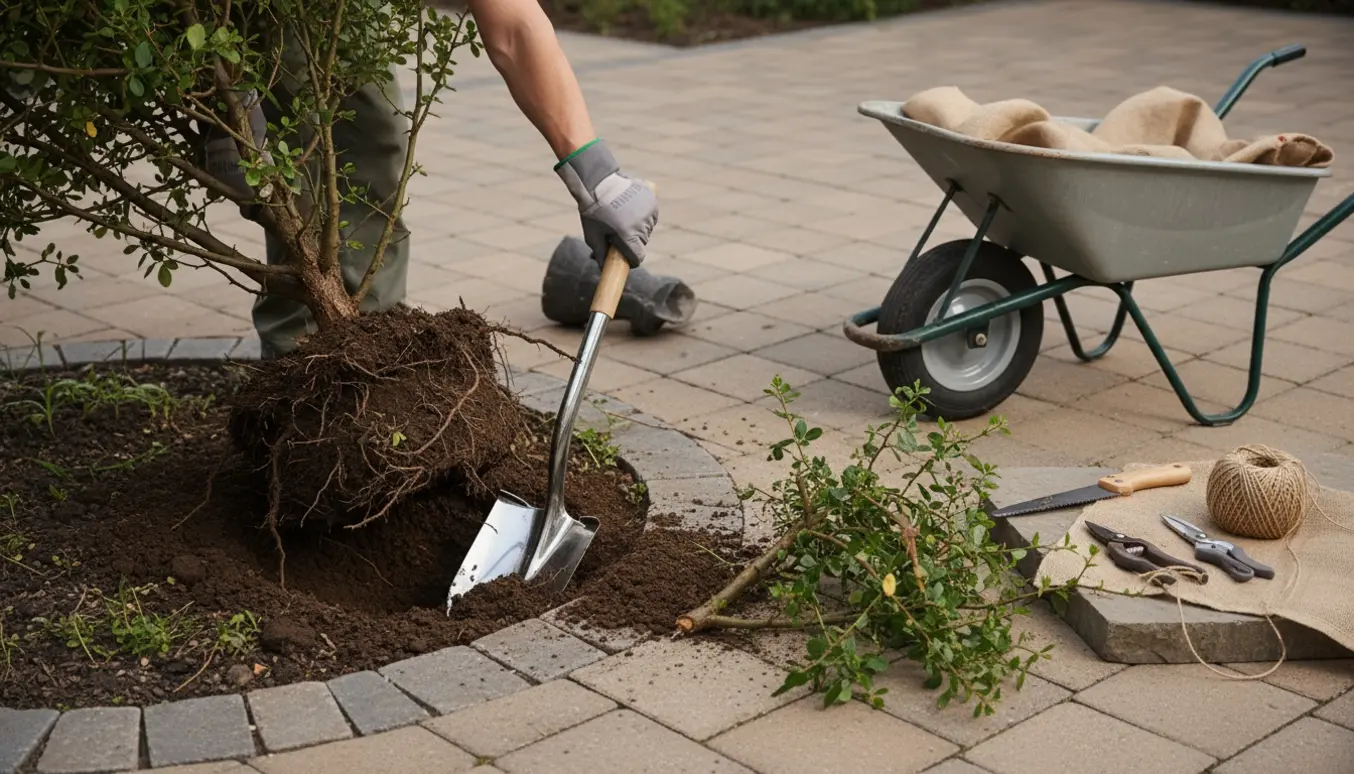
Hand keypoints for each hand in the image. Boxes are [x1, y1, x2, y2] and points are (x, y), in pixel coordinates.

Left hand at [554, 139, 656, 267]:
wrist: (598, 181)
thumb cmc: (593, 210)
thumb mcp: (593, 235)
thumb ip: (600, 254)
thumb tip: (604, 269)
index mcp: (628, 235)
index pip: (638, 257)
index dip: (631, 258)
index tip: (624, 254)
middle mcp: (642, 225)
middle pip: (642, 242)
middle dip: (632, 241)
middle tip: (617, 230)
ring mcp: (648, 211)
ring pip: (647, 228)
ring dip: (638, 227)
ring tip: (623, 216)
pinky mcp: (652, 199)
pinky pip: (651, 215)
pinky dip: (643, 214)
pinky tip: (630, 208)